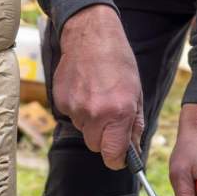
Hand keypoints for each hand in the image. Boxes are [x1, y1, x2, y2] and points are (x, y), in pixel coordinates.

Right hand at [53, 5, 143, 169]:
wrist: (89, 35)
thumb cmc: (118, 61)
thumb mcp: (136, 92)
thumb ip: (135, 124)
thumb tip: (133, 149)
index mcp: (119, 112)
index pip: (112, 155)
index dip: (117, 159)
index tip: (120, 157)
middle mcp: (95, 113)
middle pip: (96, 146)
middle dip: (104, 138)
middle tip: (110, 117)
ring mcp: (75, 108)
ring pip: (84, 130)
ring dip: (91, 121)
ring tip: (97, 95)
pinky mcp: (60, 101)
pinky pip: (72, 117)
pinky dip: (79, 109)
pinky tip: (85, 89)